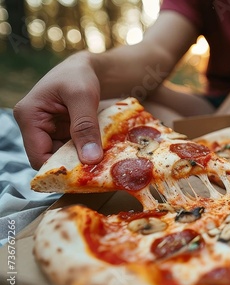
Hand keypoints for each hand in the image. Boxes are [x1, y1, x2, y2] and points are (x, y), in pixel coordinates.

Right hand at [14, 52, 102, 169]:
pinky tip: (101, 154)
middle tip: (98, 173)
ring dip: (81, 160)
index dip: (58, 169)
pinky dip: (85, 152)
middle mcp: (34, 126)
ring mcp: (48, 130)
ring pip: (62, 156)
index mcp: (29, 116)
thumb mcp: (83, 97)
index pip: (38, 156)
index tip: (84, 176)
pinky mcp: (61, 132)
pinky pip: (72, 149)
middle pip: (50, 158)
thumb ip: (85, 126)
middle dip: (73, 166)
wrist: (85, 67)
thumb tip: (90, 159)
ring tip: (103, 164)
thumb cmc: (79, 75)